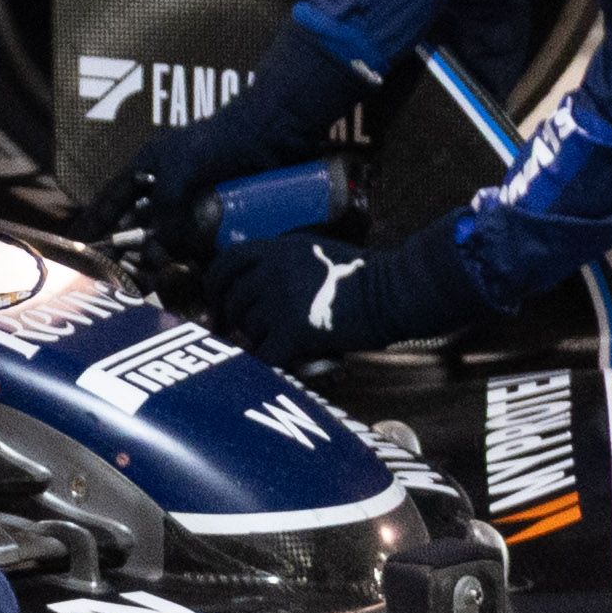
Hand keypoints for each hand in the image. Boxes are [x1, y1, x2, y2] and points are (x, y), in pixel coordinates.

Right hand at [107, 22, 374, 274]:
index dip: (94, 222)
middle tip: (118, 276)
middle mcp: (169, 184)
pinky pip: (201, 241)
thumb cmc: (220, 143)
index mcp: (150, 166)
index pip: (112, 199)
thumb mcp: (179, 173)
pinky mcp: (223, 213)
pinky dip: (193, 257)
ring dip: (162, 257)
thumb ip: (164, 213)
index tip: (78, 246)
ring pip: (170, 236)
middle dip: (129, 247)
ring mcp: (196, 199)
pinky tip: (187, 275)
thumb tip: (157, 252)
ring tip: (151, 282)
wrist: (274, 134)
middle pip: (140, 223)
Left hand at [206, 213, 440, 373]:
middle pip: (234, 301)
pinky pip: (264, 355)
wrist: (396, 291)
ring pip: (248, 329)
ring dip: (260, 339)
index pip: (225, 264)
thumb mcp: (316, 251)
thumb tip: (253, 283)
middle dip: (237, 320)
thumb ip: (282, 262)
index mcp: (277, 249)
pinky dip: (269, 363)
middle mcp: (273, 272)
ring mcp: (281, 301)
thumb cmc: (364, 275)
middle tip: (248, 333)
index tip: (218, 303)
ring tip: (284, 341)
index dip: (215, 286)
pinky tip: (283, 363)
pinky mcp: (294, 331)